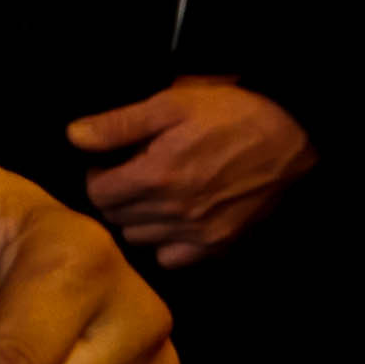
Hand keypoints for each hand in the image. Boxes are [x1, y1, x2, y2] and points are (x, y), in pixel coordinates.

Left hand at [68, 79, 313, 270]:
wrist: (291, 135)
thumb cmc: (230, 113)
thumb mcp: (171, 104)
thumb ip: (119, 124)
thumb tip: (73, 137)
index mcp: (155, 176)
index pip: (97, 192)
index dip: (98, 175)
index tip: (110, 163)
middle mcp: (173, 211)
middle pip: (115, 218)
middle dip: (115, 196)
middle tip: (131, 175)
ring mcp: (197, 233)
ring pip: (139, 239)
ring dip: (137, 219)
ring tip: (152, 195)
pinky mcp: (219, 245)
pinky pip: (172, 259)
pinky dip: (165, 243)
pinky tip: (173, 220)